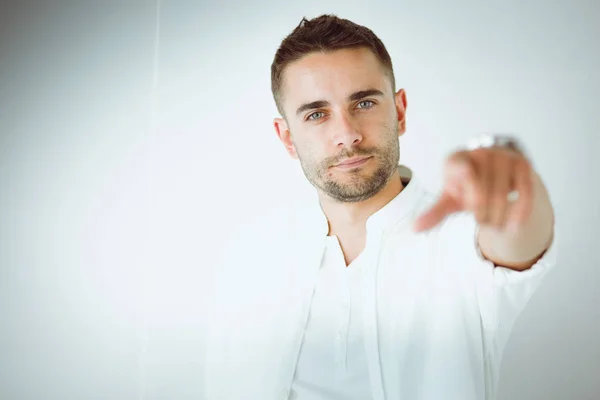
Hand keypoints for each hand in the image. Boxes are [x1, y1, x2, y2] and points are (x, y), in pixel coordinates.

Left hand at [413, 147, 533, 232]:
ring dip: (497, 217)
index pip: (460, 170)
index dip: (466, 181)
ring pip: (502, 195)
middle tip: (481, 221)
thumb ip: (435, 212)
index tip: (469, 189)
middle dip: (481, 214)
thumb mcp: (450, 197)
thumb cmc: (467, 185)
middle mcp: (480, 152)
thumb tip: (414, 229)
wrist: (495, 168)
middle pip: (481, 192)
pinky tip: (514, 227)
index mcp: (456, 159)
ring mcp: (503, 156)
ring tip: (494, 225)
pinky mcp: (522, 163)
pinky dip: (519, 212)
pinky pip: (524, 192)